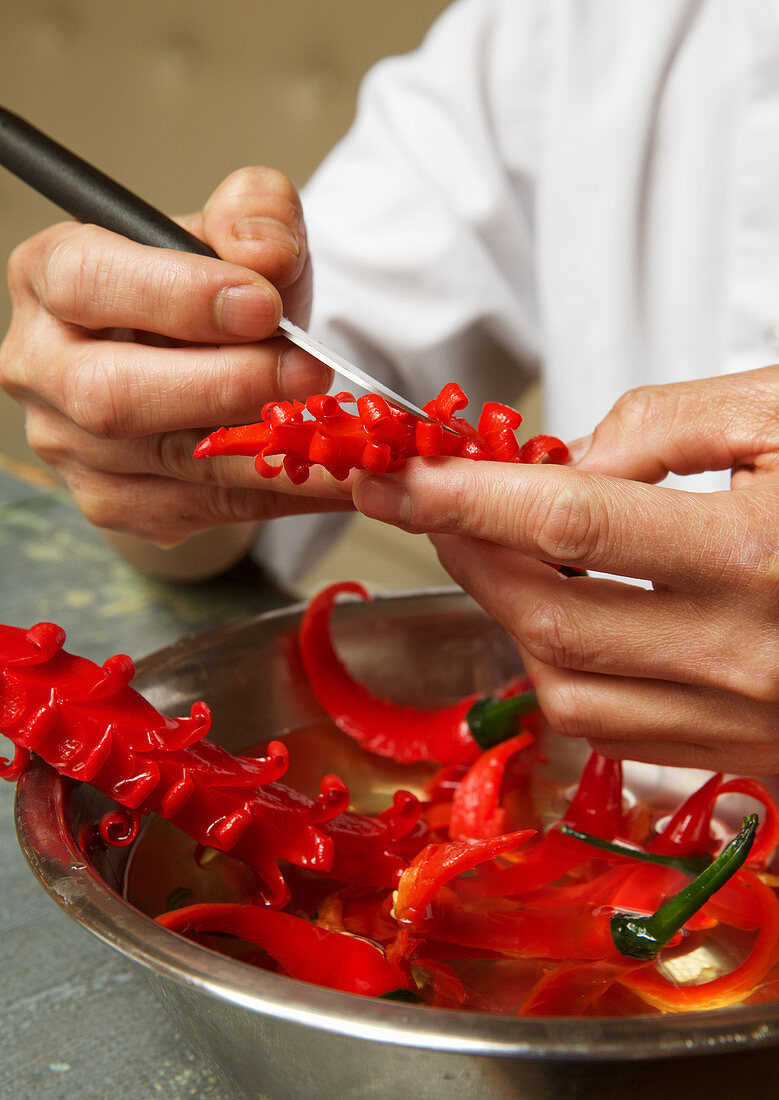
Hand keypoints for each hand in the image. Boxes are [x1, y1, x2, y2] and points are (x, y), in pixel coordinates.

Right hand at [0, 167, 351, 553]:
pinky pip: (205, 509)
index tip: (263, 306)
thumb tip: (263, 255)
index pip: (87, 282)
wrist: (215, 364)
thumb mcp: (240, 234)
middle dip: (224, 386)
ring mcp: (71, 446)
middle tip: (307, 372)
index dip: (177, 296)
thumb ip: (254, 216)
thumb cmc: (214, 292)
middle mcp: (43, 367)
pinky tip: (334, 478)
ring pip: (167, 464)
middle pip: (111, 395)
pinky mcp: (114, 502)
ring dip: (267, 451)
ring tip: (345, 437)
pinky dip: (280, 493)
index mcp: (50, 277)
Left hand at [352, 367, 778, 774]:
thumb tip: (566, 465)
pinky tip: (569, 611)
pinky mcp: (744, 752)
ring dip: (508, 615)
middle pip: (547, 613)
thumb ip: (667, 425)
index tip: (398, 474)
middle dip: (468, 553)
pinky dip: (563, 667)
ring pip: (565, 686)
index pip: (567, 519)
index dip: (464, 493)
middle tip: (437, 503)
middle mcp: (746, 652)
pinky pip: (611, 727)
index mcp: (761, 553)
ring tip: (502, 551)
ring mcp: (744, 717)